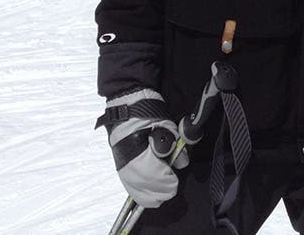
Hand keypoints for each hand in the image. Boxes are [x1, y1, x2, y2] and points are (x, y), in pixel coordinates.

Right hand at [96, 88, 187, 207]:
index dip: (169, 181)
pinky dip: (143, 194)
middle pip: (148, 191)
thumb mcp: (167, 127)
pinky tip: (153, 193)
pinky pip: (132, 190)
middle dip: (163, 190)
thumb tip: (182, 162)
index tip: (176, 178)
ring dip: (153, 195)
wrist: (126, 108)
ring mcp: (123, 170)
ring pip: (139, 194)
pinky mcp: (121, 171)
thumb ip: (176, 147)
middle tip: (172, 184)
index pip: (157, 178)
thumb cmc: (147, 115)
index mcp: (140, 155)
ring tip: (164, 190)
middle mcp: (129, 167)